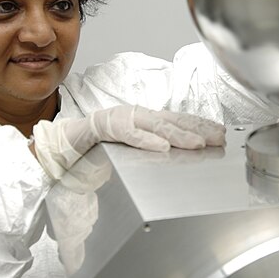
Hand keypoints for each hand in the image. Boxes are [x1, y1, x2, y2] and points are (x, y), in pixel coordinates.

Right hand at [33, 105, 225, 180]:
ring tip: (197, 144)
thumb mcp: (129, 154)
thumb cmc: (93, 152)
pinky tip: (161, 148)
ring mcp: (118, 119)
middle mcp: (134, 116)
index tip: (221, 134)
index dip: (199, 126)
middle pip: (172, 121)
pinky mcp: (101, 127)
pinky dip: (144, 140)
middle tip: (219, 139)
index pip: (176, 122)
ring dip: (178, 135)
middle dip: (198, 129)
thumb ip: (149, 155)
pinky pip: (127, 134)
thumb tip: (174, 161)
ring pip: (154, 126)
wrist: (58, 149)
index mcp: (142, 122)